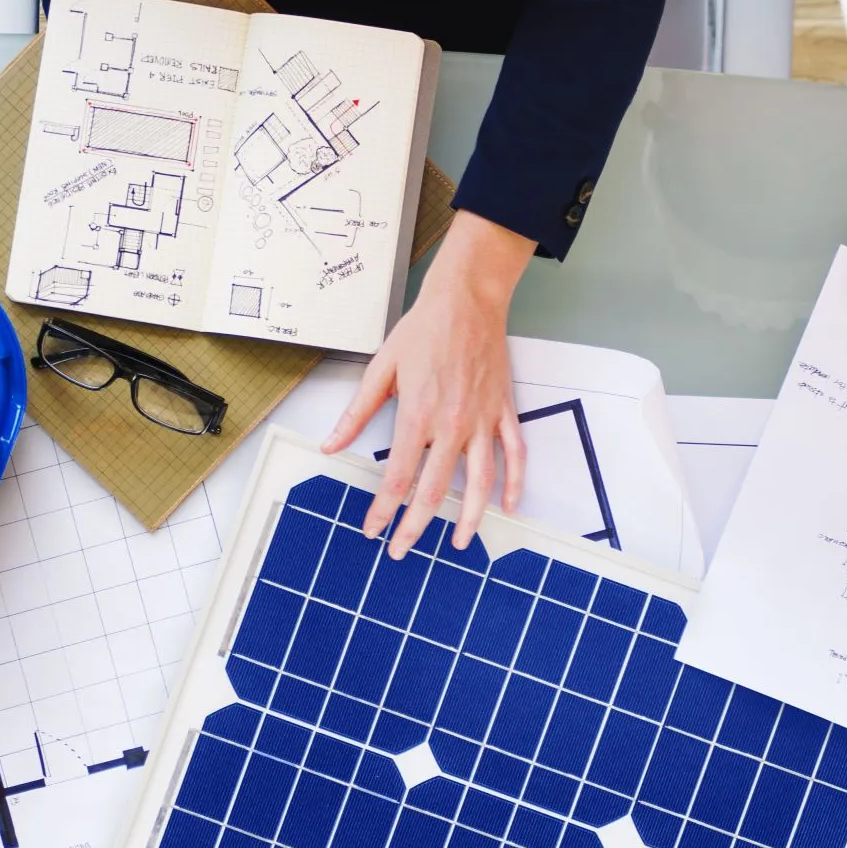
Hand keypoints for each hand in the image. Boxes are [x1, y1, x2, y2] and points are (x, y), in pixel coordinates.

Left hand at [322, 209, 536, 558]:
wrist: (468, 298)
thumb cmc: (425, 328)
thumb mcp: (380, 368)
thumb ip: (357, 413)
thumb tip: (332, 444)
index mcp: (419, 415)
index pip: (397, 477)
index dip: (383, 510)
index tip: (373, 529)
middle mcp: (453, 425)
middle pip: (435, 491)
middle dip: (416, 526)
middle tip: (402, 549)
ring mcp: (482, 421)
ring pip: (480, 483)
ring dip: (468, 519)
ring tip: (457, 544)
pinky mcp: (503, 412)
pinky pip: (514, 455)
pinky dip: (514, 483)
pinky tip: (507, 506)